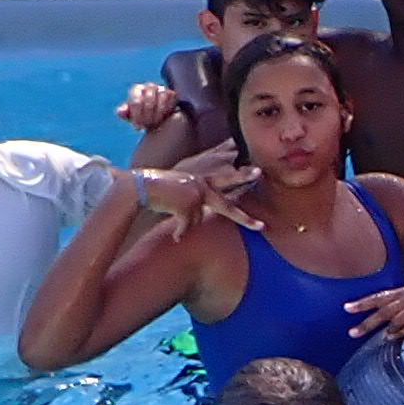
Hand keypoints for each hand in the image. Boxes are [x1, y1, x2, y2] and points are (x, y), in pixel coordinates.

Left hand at [117, 79, 179, 132]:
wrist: (155, 114)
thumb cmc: (140, 113)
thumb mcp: (130, 115)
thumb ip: (123, 112)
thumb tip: (121, 112)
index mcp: (136, 89)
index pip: (136, 101)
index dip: (136, 116)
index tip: (137, 128)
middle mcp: (149, 86)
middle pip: (149, 99)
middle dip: (147, 116)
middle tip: (147, 126)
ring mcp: (162, 89)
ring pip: (162, 98)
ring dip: (158, 114)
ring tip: (155, 124)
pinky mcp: (172, 94)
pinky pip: (172, 100)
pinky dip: (168, 111)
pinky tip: (164, 119)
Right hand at [143, 151, 260, 234]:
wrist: (142, 185)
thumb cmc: (161, 189)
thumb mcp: (184, 188)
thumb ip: (199, 196)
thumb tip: (204, 213)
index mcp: (203, 180)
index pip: (227, 180)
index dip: (243, 177)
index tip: (259, 173)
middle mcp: (202, 186)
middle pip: (226, 207)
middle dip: (244, 219)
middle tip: (261, 227)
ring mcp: (196, 195)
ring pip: (196, 220)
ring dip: (184, 221)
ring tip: (171, 208)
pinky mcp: (187, 205)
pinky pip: (187, 226)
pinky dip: (180, 231)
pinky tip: (174, 230)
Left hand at [344, 283, 403, 336]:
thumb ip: (397, 308)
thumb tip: (381, 322)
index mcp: (402, 292)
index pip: (377, 297)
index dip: (362, 303)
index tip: (346, 308)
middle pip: (383, 311)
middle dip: (367, 323)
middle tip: (353, 332)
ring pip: (396, 319)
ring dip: (386, 329)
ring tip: (377, 338)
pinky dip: (401, 332)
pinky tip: (393, 337)